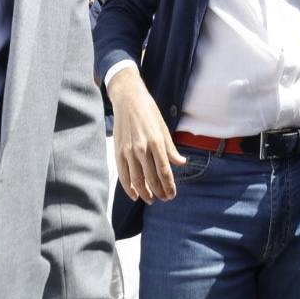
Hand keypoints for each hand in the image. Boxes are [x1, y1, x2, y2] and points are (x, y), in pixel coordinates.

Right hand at [108, 68, 186, 203]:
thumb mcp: (163, 128)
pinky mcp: (118, 152)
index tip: (172, 194)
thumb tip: (181, 163)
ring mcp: (128, 151)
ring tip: (152, 199)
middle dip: (159, 192)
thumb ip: (171, 148)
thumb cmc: (149, 112)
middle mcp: (142, 148)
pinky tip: (135, 194)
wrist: (128, 100)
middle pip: (151, 178)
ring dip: (145, 193)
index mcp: (156, 141)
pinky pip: (123, 175)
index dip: (169, 185)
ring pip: (136, 180)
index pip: (164, 170)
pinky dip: (129, 187)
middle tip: (164, 199)